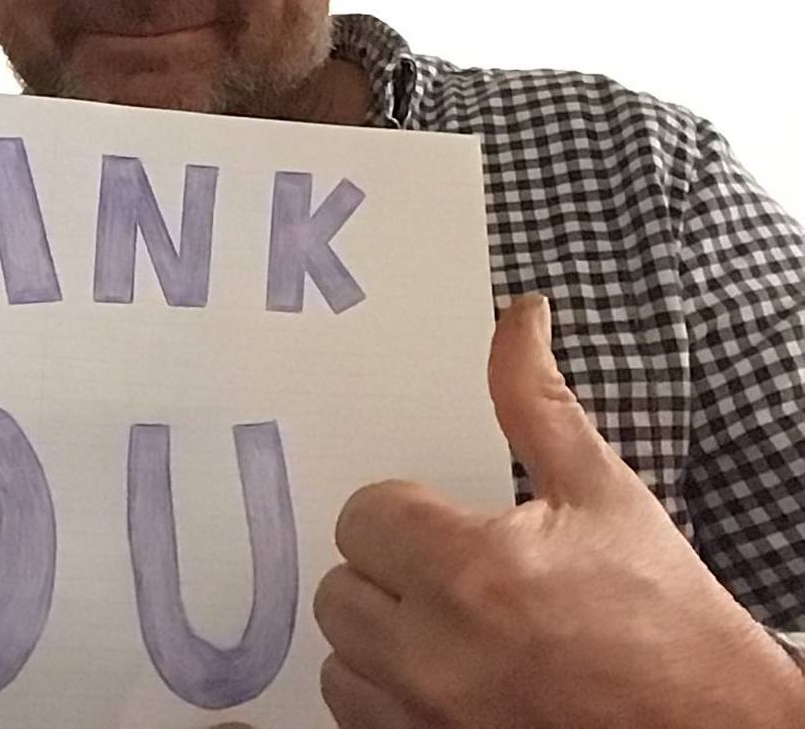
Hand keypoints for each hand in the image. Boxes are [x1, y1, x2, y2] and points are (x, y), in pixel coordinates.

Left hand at [313, 295, 804, 727]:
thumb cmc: (666, 617)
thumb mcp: (604, 493)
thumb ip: (536, 402)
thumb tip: (518, 314)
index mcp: (473, 570)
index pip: (363, 514)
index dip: (404, 513)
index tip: (447, 525)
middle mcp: (435, 652)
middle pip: (338, 585)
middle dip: (387, 569)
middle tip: (452, 575)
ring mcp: (425, 717)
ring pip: (339, 654)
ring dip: (379, 635)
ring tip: (449, 628)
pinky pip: (354, 714)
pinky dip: (383, 694)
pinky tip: (442, 676)